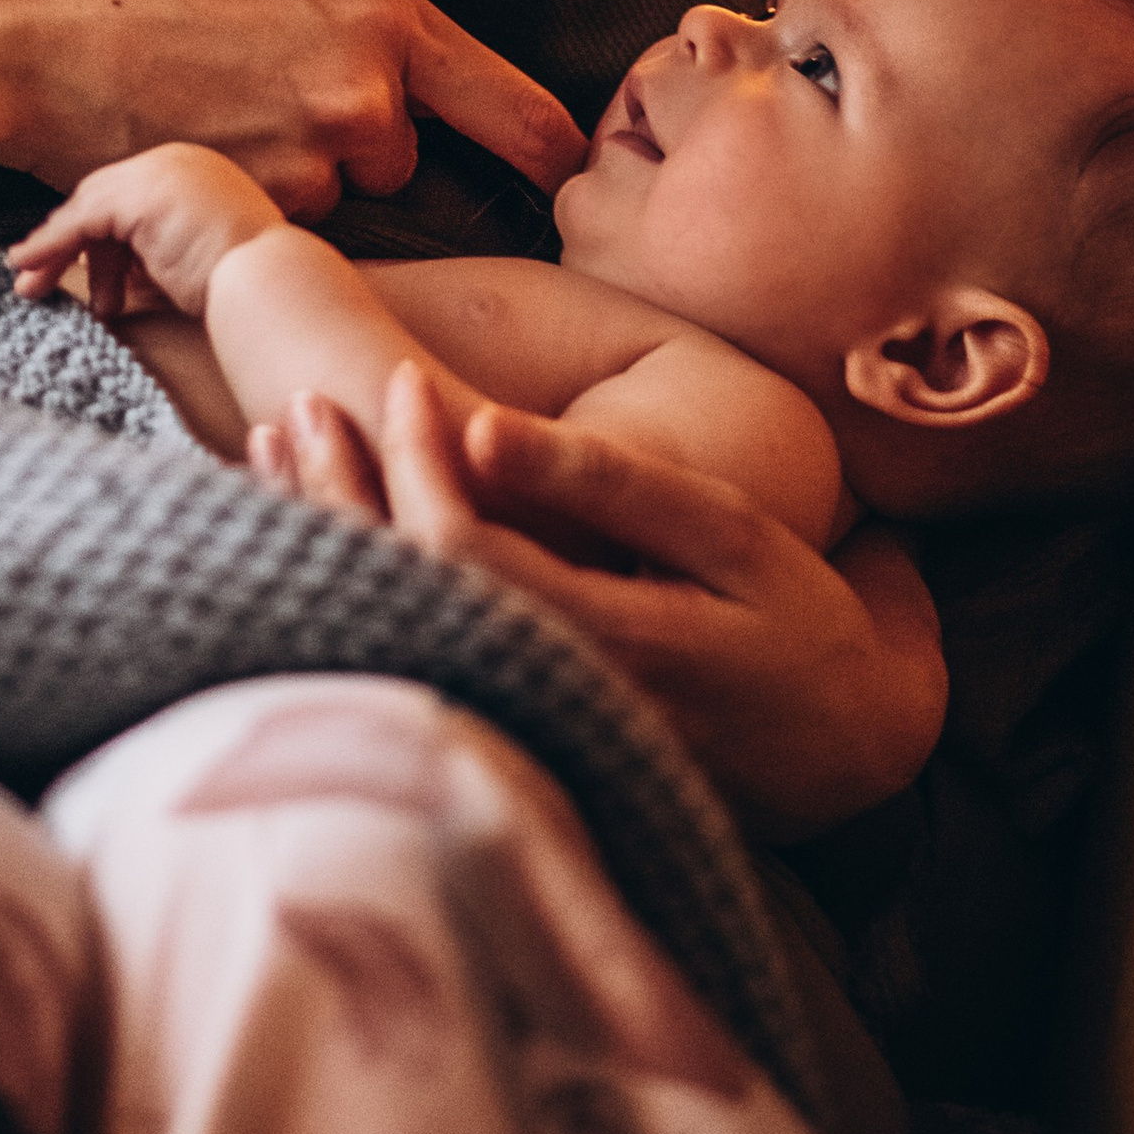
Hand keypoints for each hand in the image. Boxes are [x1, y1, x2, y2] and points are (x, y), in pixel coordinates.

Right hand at [0, 0, 583, 220]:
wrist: (34, 22)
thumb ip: (367, 42)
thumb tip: (414, 100)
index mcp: (389, 19)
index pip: (525, 119)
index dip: (555, 165)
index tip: (573, 189)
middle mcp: (368, 94)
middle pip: (401, 164)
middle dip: (346, 152)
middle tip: (256, 101)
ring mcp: (309, 161)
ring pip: (327, 201)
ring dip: (283, 181)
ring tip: (202, 116)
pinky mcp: (250, 213)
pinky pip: (268, 230)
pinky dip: (234, 208)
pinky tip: (178, 151)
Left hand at [9, 144, 282, 320]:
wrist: (271, 286)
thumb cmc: (244, 286)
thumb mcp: (193, 258)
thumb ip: (156, 253)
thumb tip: (114, 274)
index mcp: (196, 172)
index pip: (130, 199)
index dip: (96, 239)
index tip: (75, 273)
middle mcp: (178, 162)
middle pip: (104, 199)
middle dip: (66, 244)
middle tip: (36, 282)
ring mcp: (159, 173)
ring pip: (87, 209)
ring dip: (53, 250)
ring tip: (36, 291)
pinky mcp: (140, 196)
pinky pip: (80, 220)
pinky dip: (49, 243)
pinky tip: (28, 265)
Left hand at [250, 364, 947, 841]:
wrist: (852, 750)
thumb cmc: (797, 624)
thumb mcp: (729, 535)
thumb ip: (607, 480)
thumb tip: (478, 426)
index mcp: (599, 639)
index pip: (458, 548)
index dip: (414, 461)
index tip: (402, 382)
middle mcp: (544, 694)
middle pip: (399, 593)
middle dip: (340, 493)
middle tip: (296, 403)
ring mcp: (528, 724)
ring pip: (393, 629)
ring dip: (333, 534)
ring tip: (281, 448)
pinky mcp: (523, 732)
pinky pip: (415, 653)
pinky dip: (360, 582)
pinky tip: (327, 524)